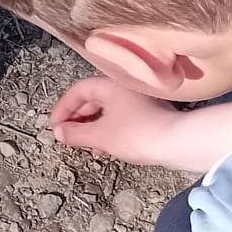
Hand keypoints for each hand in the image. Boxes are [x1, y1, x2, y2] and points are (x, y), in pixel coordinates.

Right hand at [49, 77, 180, 164]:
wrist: (176, 142)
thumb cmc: (139, 134)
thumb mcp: (100, 136)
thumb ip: (75, 134)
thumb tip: (59, 132)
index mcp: (110, 85)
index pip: (78, 90)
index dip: (63, 108)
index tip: (54, 125)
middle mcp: (123, 88)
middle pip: (91, 98)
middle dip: (76, 118)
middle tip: (66, 134)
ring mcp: (137, 101)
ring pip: (105, 109)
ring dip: (91, 126)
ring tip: (83, 143)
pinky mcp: (147, 114)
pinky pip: (119, 117)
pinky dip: (106, 129)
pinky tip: (104, 146)